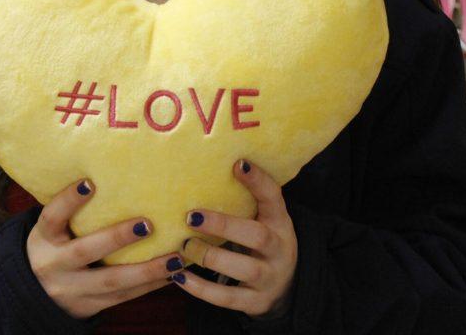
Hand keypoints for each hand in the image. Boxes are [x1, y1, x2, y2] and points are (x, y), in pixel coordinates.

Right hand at [26, 179, 183, 318]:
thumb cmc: (55, 246)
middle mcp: (54, 265)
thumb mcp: (53, 229)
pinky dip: (149, 286)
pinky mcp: (89, 306)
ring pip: (111, 281)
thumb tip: (113, 170)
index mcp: (43, 239)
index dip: (68, 200)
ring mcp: (71, 290)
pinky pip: (122, 297)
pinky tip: (171, 274)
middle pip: (84, 251)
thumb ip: (73, 209)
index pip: (52, 217)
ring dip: (146, 270)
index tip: (89, 182)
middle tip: (147, 224)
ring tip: (174, 257)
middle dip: (116, 238)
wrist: (36, 294)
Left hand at [174, 160, 297, 318]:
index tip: (237, 163)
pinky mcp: (255, 302)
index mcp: (280, 222)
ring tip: (184, 247)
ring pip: (243, 269)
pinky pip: (227, 298)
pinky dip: (201, 288)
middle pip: (257, 236)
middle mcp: (279, 249)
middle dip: (223, 225)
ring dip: (209, 256)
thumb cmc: (261, 242)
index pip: (273, 197)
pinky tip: (179, 276)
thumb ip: (243, 201)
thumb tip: (200, 171)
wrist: (286, 285)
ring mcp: (269, 277)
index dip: (258, 181)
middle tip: (191, 217)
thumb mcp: (262, 219)